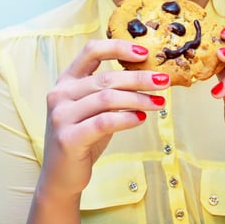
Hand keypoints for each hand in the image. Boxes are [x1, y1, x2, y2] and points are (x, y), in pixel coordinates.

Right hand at [37, 40, 168, 201]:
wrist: (61, 176)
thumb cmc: (83, 138)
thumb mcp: (94, 109)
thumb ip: (110, 92)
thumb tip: (148, 77)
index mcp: (66, 81)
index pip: (91, 51)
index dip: (118, 48)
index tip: (144, 54)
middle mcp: (60, 94)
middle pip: (106, 78)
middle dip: (140, 78)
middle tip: (164, 81)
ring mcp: (62, 116)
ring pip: (107, 99)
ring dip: (138, 99)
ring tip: (159, 103)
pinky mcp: (68, 138)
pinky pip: (104, 122)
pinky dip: (126, 118)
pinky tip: (141, 118)